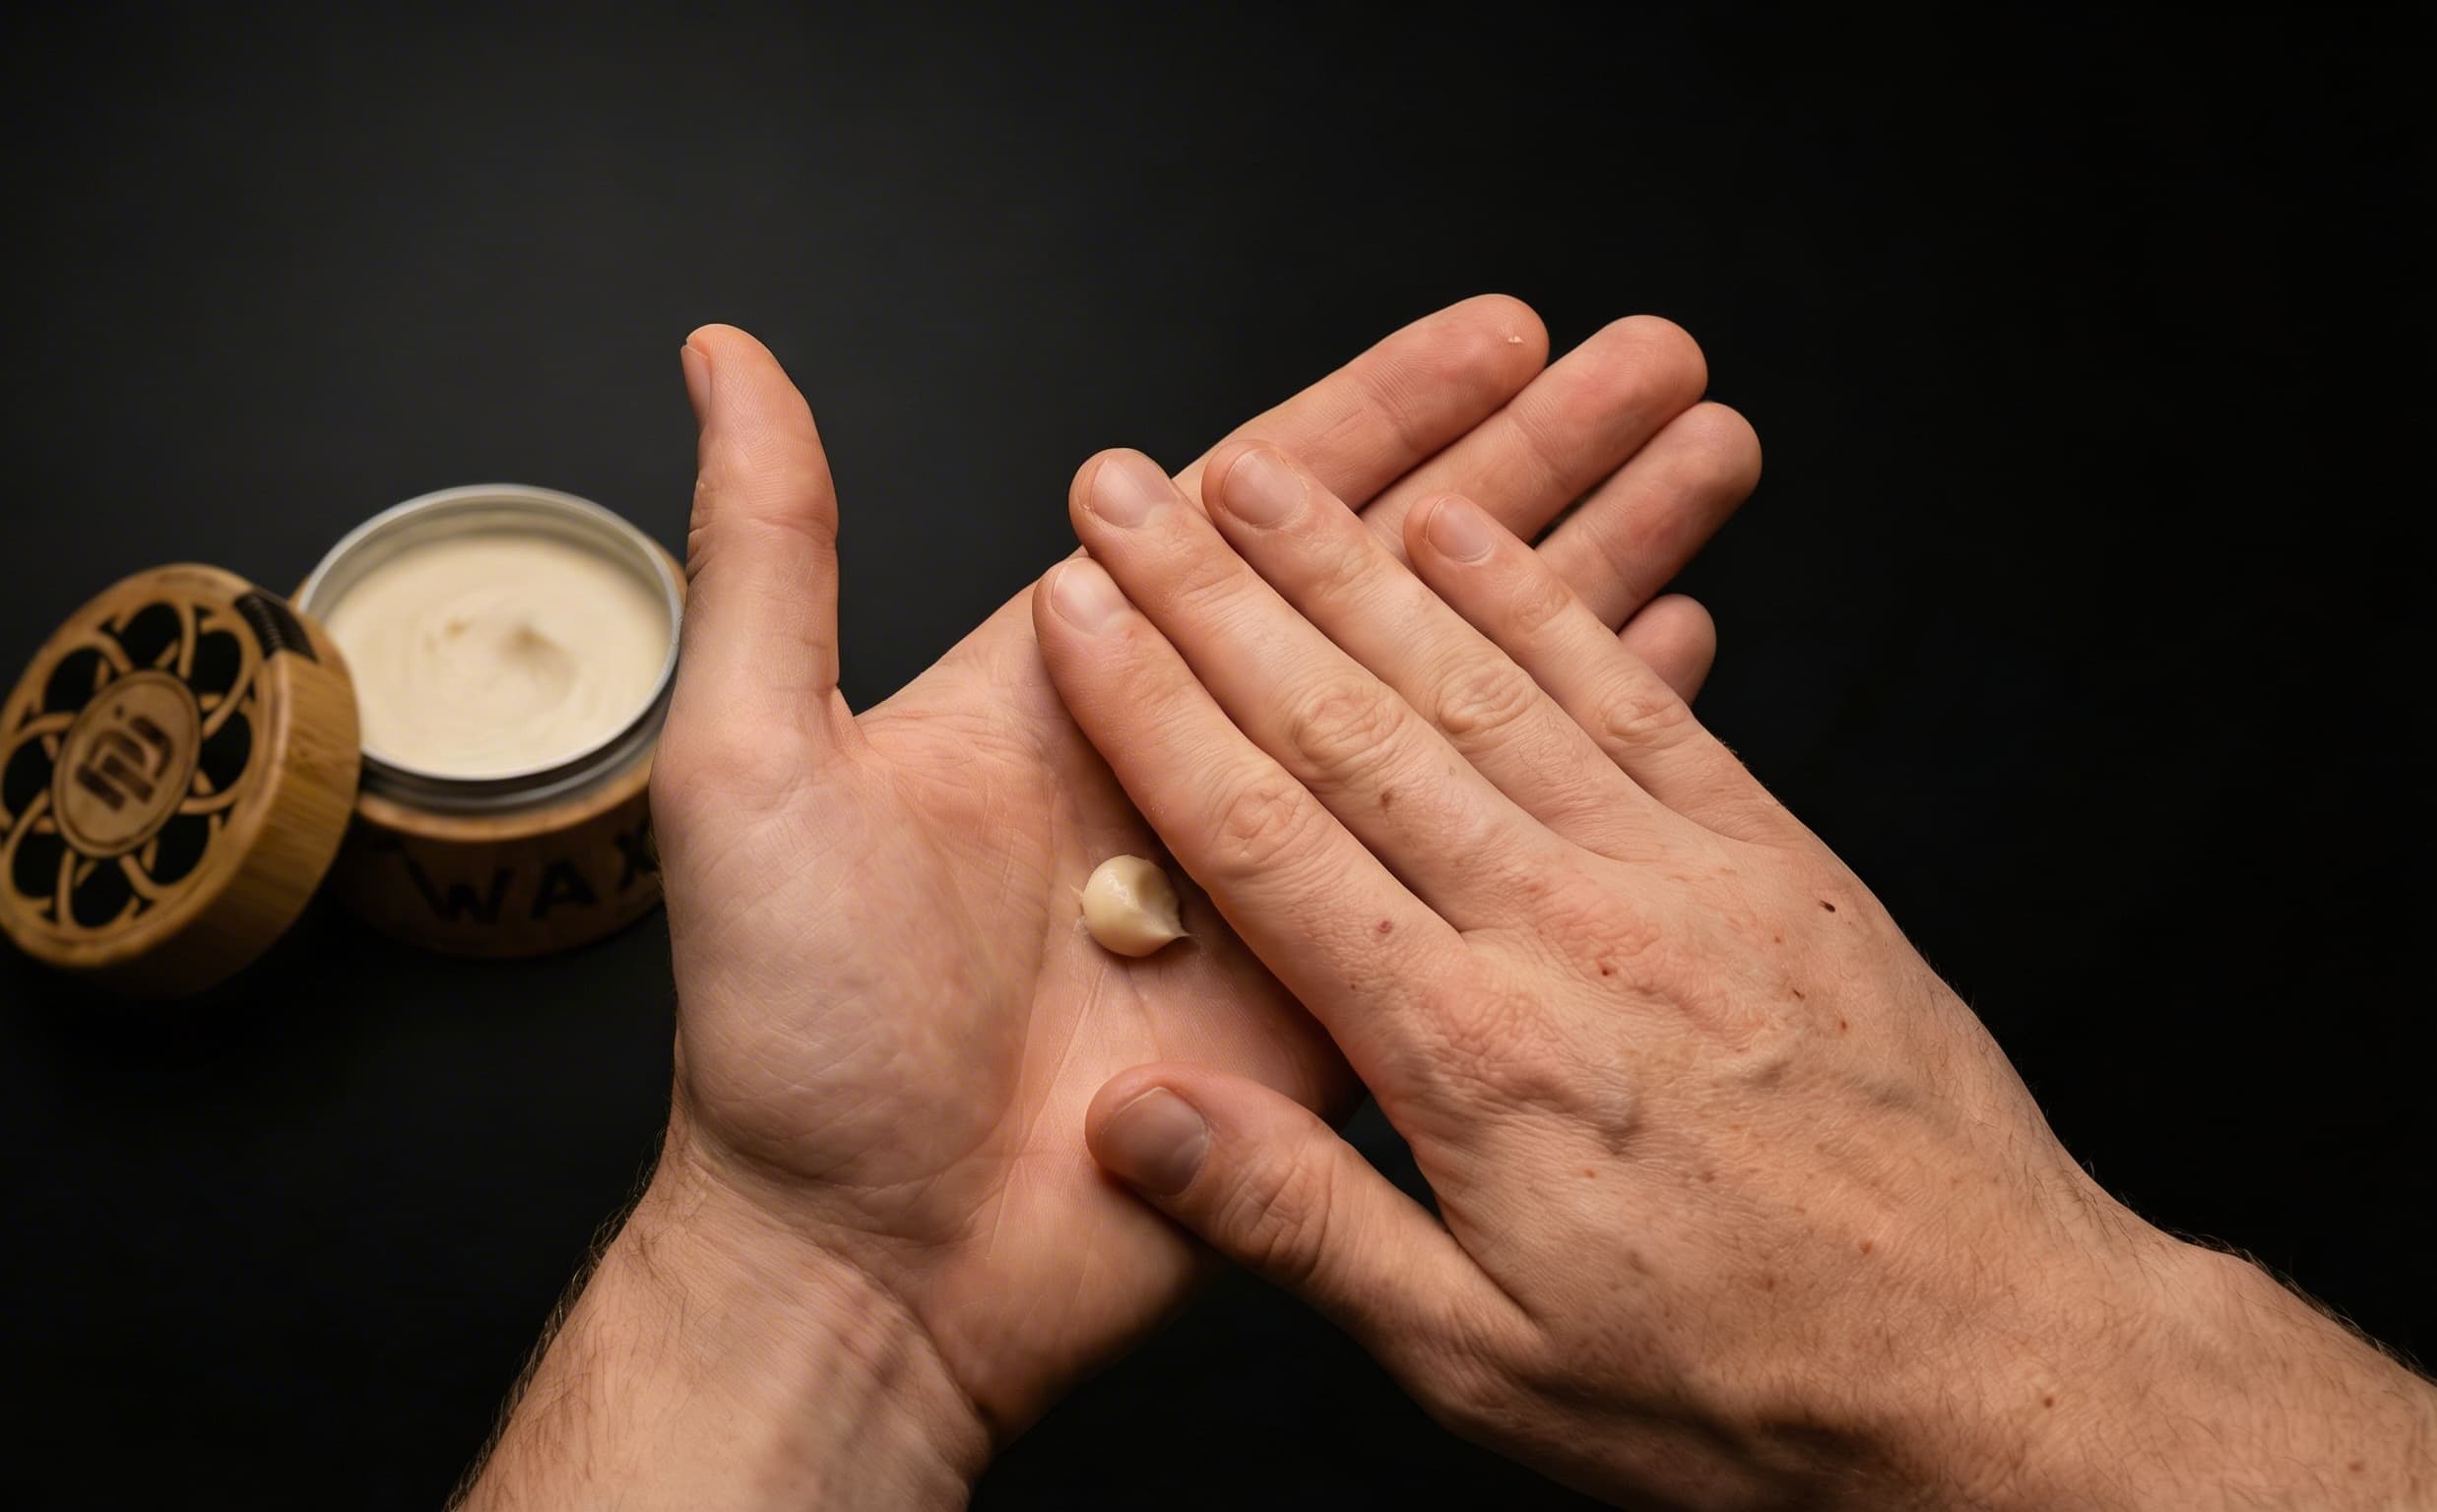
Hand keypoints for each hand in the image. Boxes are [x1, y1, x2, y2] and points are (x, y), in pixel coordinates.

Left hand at [462, 299, 1763, 1505]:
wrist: (865, 1271)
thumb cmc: (791, 1037)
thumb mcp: (752, 766)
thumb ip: (772, 552)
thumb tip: (729, 361)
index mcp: (1085, 686)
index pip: (1269, 508)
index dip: (1394, 413)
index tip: (1506, 337)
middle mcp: (1202, 761)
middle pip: (1405, 577)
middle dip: (1542, 462)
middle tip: (1658, 367)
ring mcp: (1287, 876)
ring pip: (1469, 690)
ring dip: (1593, 576)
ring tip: (1707, 466)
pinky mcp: (1346, 995)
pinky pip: (1482, 850)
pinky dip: (1578, 753)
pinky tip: (1667, 668)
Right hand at [1031, 444, 2436, 1508]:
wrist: (2002, 1356)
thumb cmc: (1741, 1381)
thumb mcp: (1487, 1365)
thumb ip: (1301, 1225)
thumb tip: (1136, 1122)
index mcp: (1470, 1053)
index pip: (1265, 842)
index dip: (1155, 711)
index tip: (1082, 609)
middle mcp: (1566, 928)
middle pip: (1354, 728)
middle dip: (1223, 596)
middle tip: (1135, 491)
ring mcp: (1676, 874)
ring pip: (1483, 681)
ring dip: (1359, 563)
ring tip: (1265, 477)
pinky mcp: (1772, 855)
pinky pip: (1633, 696)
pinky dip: (1543, 601)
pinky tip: (1474, 530)